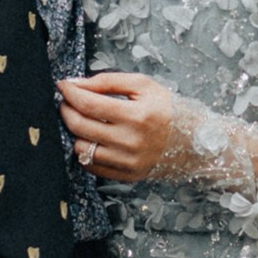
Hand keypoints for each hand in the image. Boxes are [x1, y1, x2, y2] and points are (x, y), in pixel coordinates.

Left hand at [58, 70, 181, 184]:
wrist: (194, 143)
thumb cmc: (168, 110)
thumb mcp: (144, 85)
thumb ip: (108, 81)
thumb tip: (76, 84)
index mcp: (137, 116)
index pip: (89, 104)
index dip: (70, 93)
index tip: (63, 85)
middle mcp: (131, 142)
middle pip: (80, 126)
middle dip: (67, 110)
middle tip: (67, 101)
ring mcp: (128, 162)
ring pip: (81, 149)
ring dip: (74, 132)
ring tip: (81, 120)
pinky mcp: (127, 176)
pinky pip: (91, 166)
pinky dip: (85, 151)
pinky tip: (91, 138)